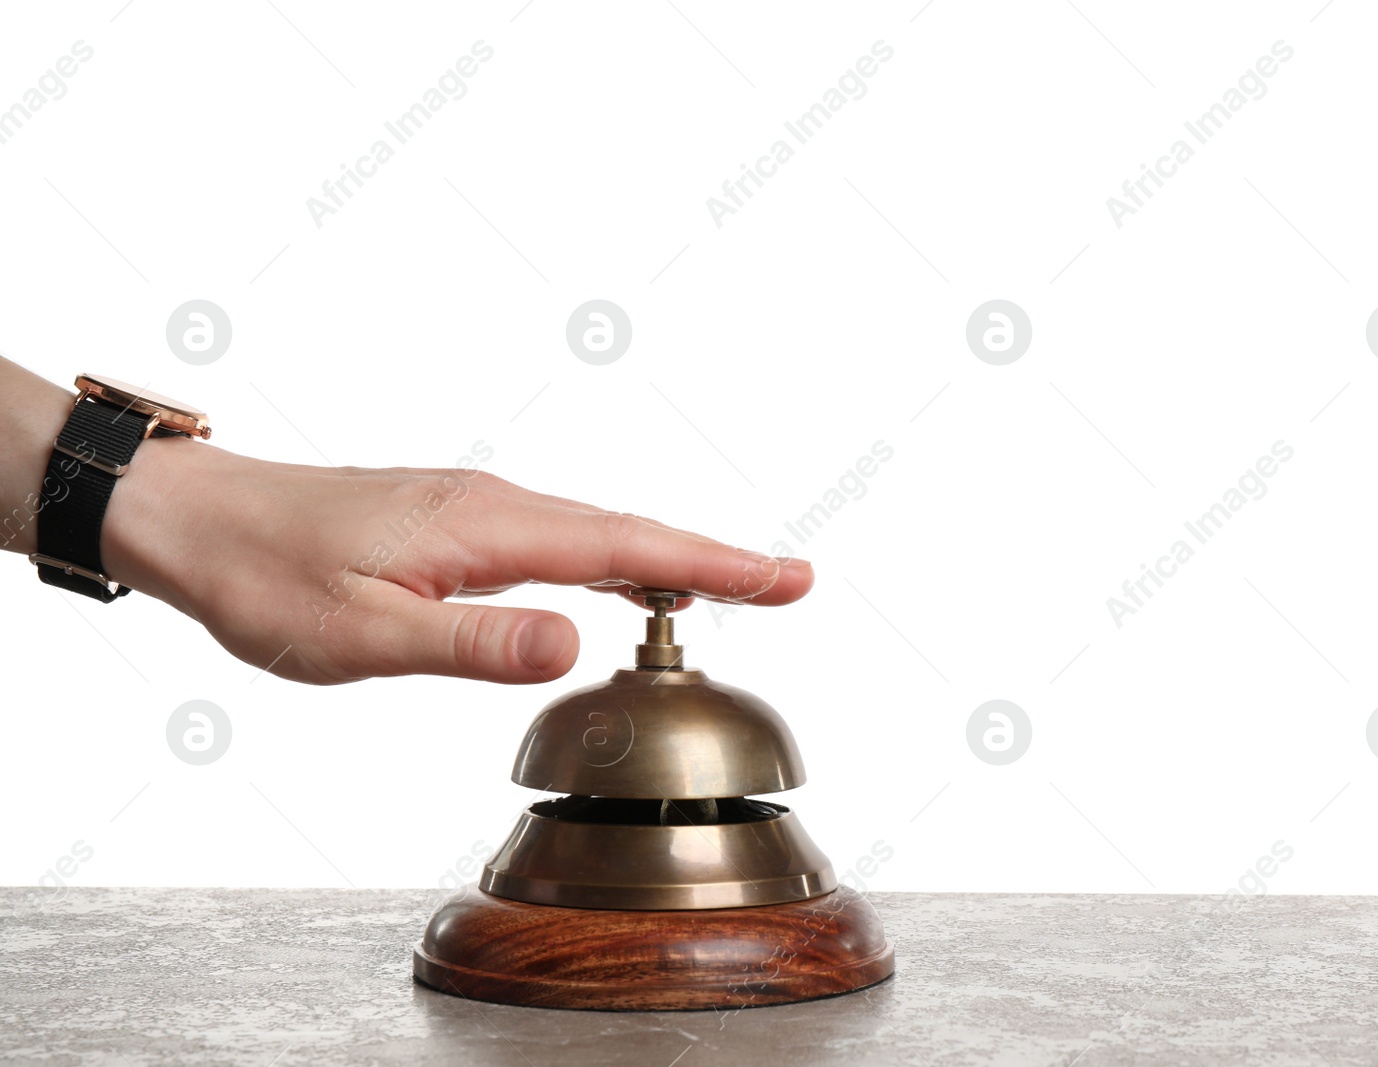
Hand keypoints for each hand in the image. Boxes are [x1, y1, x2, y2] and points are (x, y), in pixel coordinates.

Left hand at [98, 438, 811, 684]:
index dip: (715, 567)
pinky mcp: (457, 522)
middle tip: (792, 585)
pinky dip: (614, 560)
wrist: (199, 519)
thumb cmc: (269, 578)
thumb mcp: (364, 634)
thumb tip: (577, 645)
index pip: (627, 550)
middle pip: (629, 534)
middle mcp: (495, 505)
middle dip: (716, 562)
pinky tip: (622, 582)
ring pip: (598, 534)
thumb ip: (475, 643)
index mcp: (487, 528)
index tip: (787, 579)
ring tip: (735, 586)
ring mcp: (478, 508)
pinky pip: (560, 539)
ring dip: (670, 561)